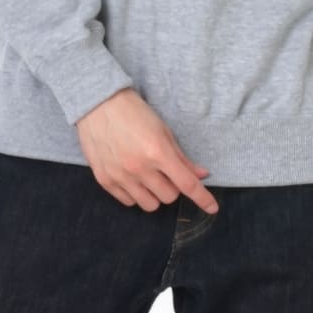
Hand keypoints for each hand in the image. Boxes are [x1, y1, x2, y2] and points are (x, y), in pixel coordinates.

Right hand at [76, 87, 219, 214]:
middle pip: (169, 197)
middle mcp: (139, 169)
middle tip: (166, 171)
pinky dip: (136, 194)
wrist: (98, 104)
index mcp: (158, 152)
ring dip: (155, 194)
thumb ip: (181, 157)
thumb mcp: (163, 130)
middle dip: (173, 187)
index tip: (213, 208)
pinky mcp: (105, 181)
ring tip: (149, 176)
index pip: (186, 184)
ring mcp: (120, 177)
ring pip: (150, 205)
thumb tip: (202, 175)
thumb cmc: (135, 113)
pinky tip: (132, 178)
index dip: (202, 198)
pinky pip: (129, 202)